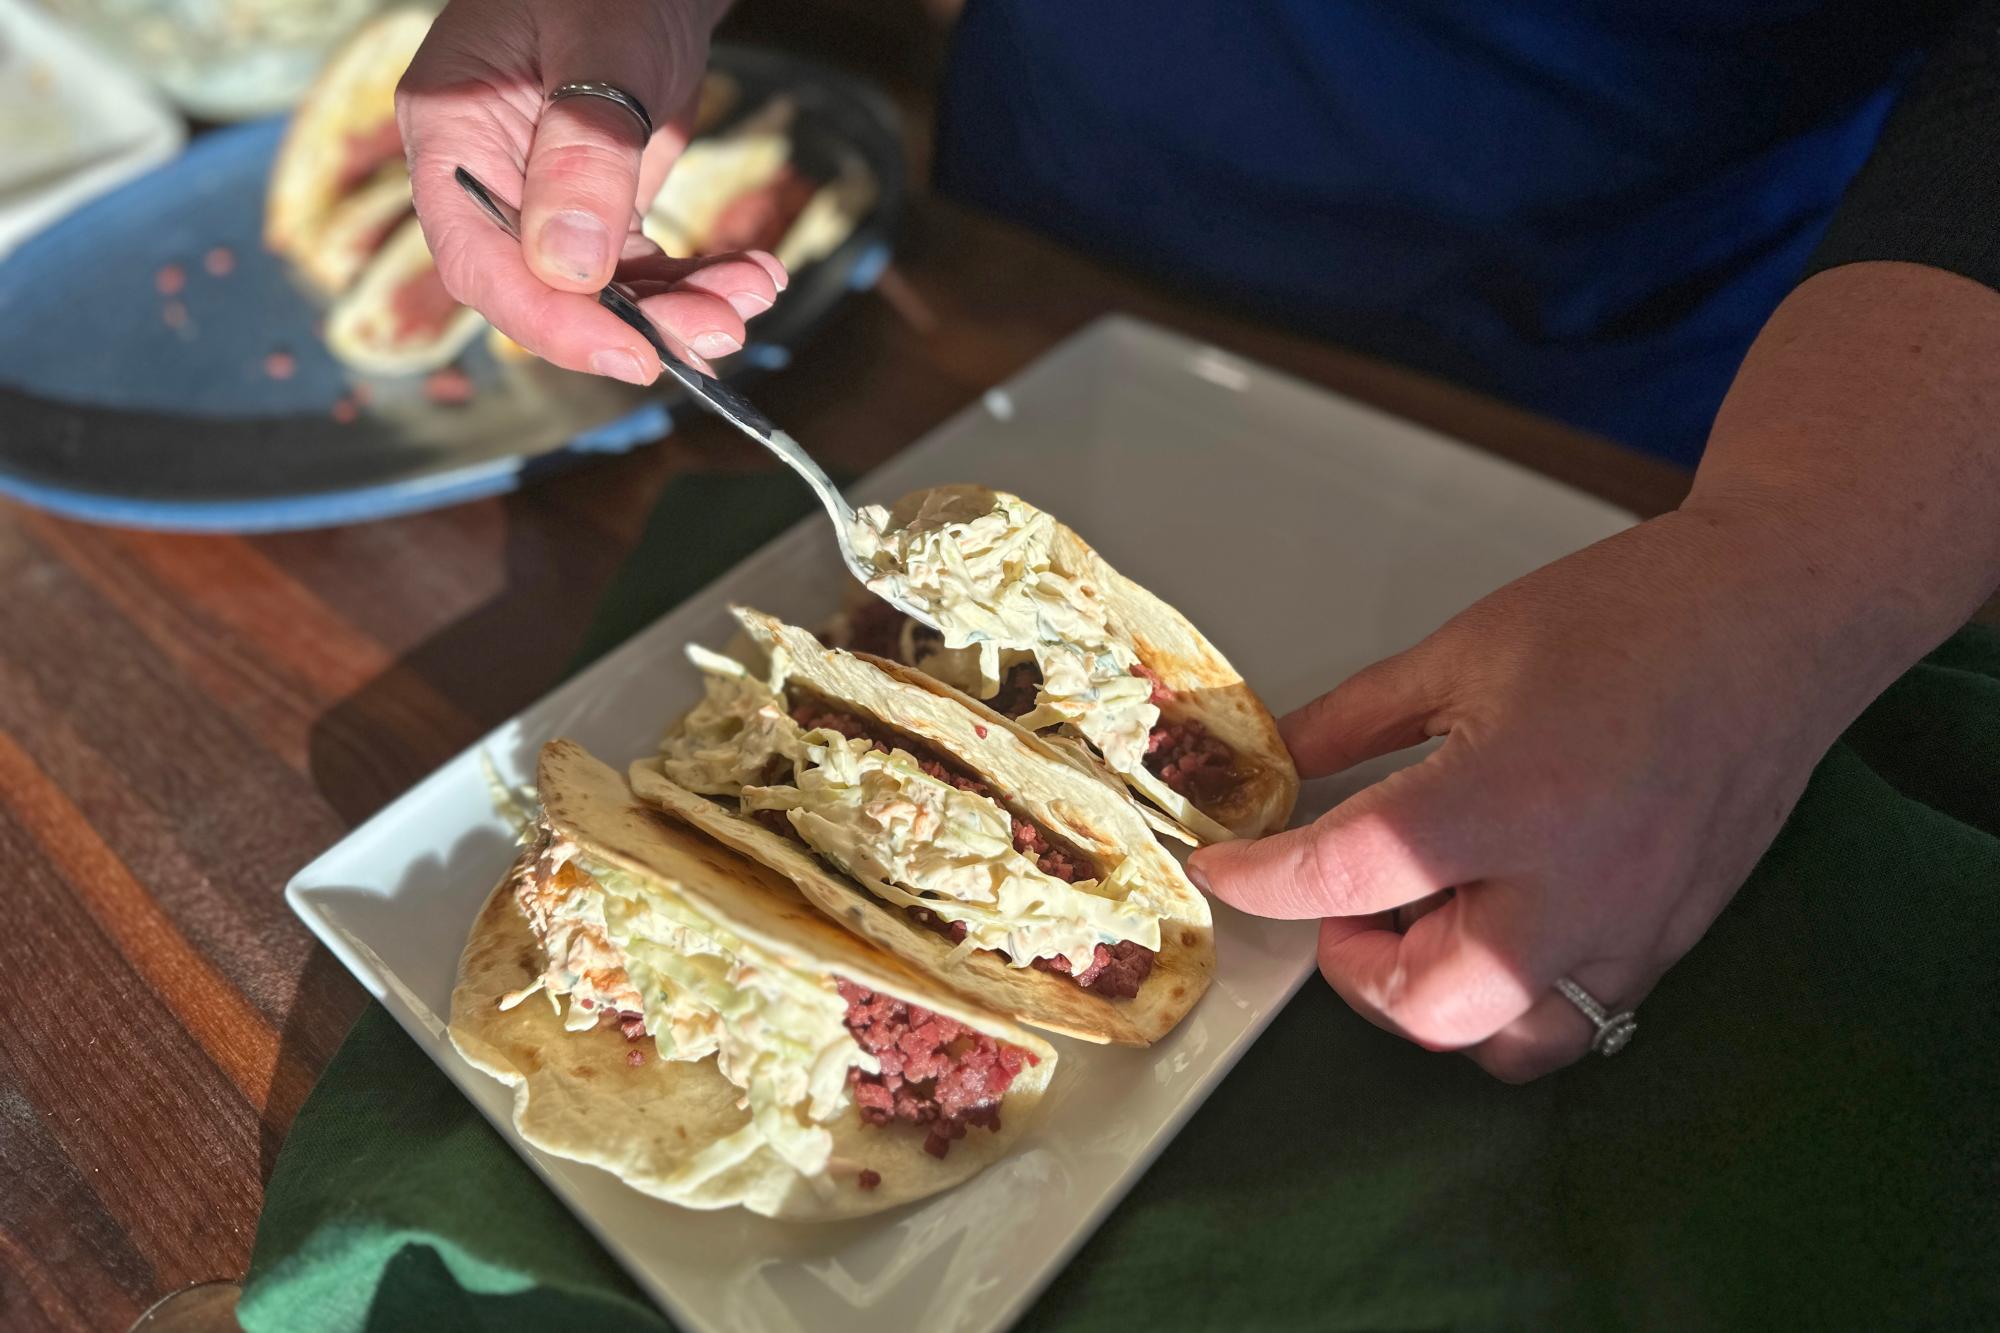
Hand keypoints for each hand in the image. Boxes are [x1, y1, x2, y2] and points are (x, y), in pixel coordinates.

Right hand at [396, 0, 781, 381]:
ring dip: (680, 306)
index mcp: (451, 134)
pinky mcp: (596, 206)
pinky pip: (639, 265)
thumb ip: (584, 150)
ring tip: (753, 292)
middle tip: (722, 328)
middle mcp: (490, 178)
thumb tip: (570, 268)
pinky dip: (694, 279)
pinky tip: (751, 273)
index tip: (633, 354)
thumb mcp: (601, 44)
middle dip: (639, 321)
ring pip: (602, 289)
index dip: (552, 322)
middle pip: (547, 290)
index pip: (481, 261)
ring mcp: (543, 197)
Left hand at [1188, 502, 1883, 1080]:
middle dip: (1355, 969)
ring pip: (1509, 1041)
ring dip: (1438, 1001)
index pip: (1344, 875)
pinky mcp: (1669, 941)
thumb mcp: (1463, 649)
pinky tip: (1495, 923)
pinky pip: (1578, 1020)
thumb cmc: (1637, 616)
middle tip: (1338, 904)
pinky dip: (1513, 998)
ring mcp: (1630, 927)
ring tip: (1421, 919)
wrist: (1775, 619)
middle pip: (1427, 1004)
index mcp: (1507, 798)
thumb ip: (1357, 722)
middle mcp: (1572, 887)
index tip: (1230, 868)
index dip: (1263, 880)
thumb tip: (1280, 762)